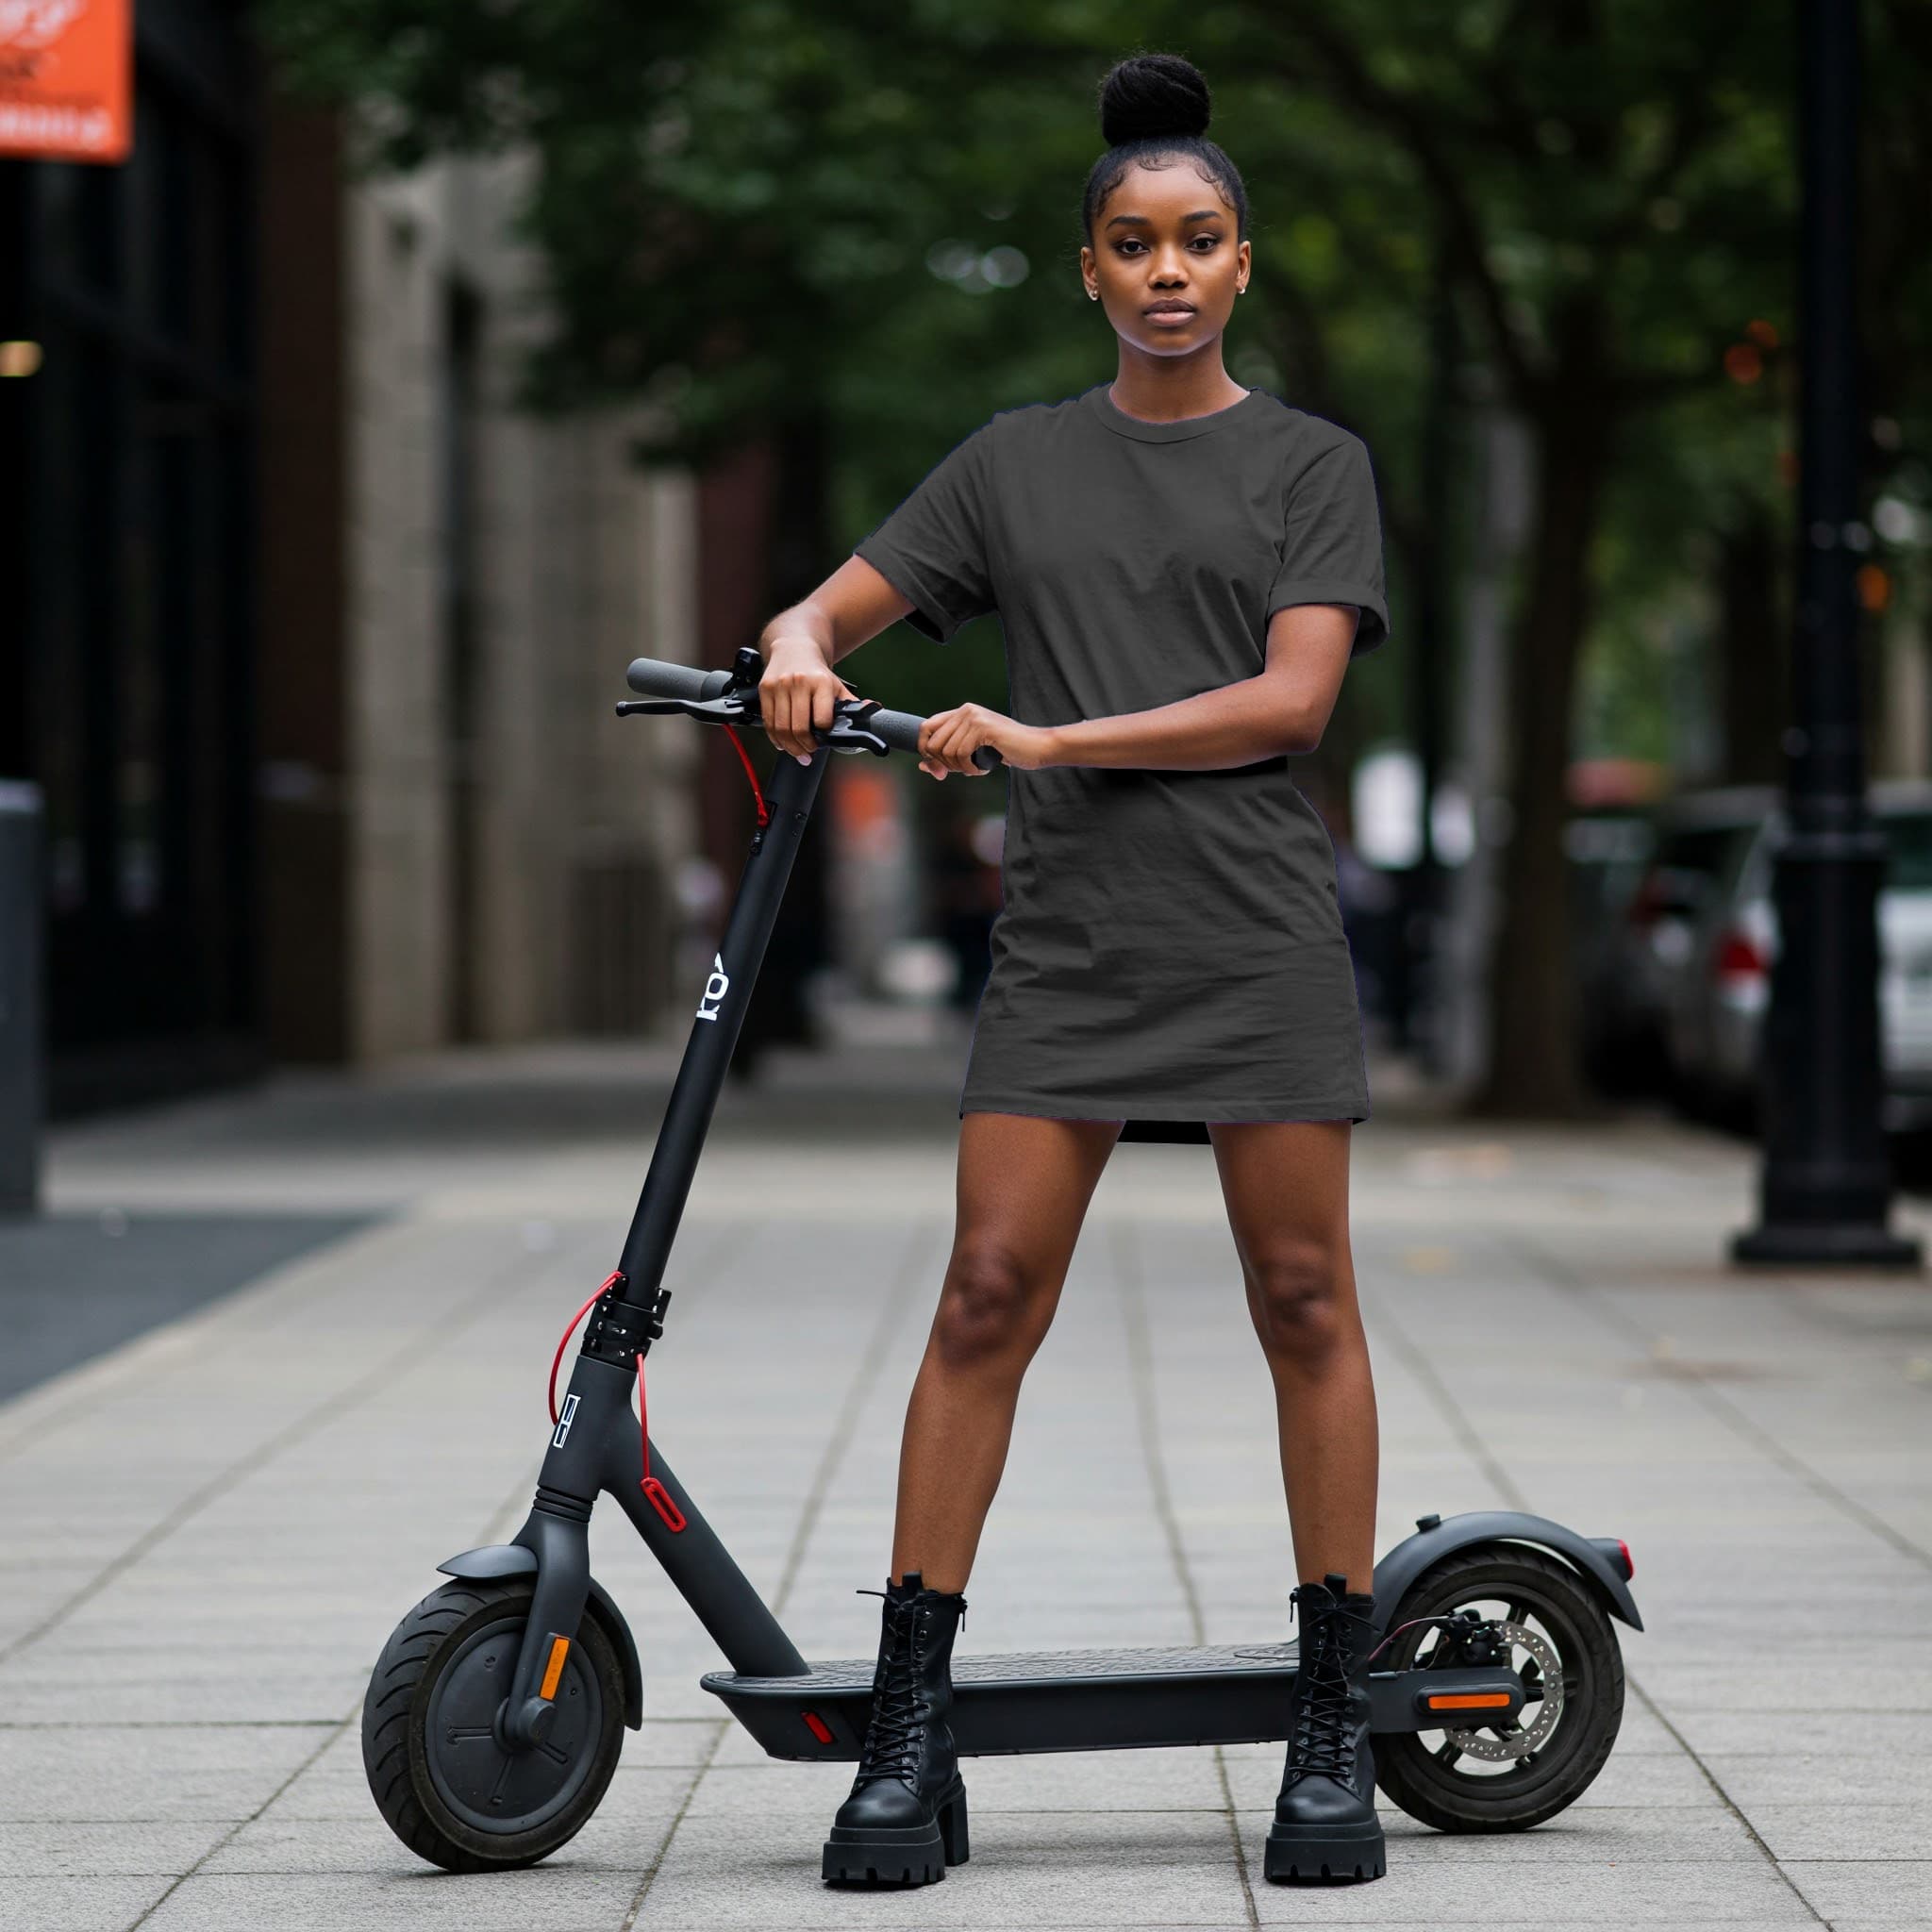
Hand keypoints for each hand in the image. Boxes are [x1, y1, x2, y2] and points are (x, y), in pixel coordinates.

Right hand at [760, 637, 856, 763]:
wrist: (793, 648)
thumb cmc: (817, 672)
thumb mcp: (836, 684)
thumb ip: (851, 702)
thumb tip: (873, 710)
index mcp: (821, 682)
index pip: (822, 719)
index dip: (823, 735)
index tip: (824, 742)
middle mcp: (799, 682)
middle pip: (799, 727)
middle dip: (805, 747)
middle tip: (809, 753)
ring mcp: (780, 685)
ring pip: (781, 727)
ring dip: (789, 746)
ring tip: (797, 752)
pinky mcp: (765, 688)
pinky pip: (768, 721)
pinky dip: (774, 737)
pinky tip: (782, 743)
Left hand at [917, 703, 1055, 779]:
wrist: (1036, 747)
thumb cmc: (1006, 751)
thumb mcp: (972, 754)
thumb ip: (948, 757)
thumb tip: (922, 766)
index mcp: (961, 713)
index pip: (925, 728)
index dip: (925, 751)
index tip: (937, 770)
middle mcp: (965, 710)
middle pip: (932, 743)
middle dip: (943, 765)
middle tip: (962, 771)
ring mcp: (974, 717)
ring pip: (947, 752)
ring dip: (960, 768)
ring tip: (978, 768)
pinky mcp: (983, 727)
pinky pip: (962, 754)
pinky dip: (970, 768)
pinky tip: (983, 768)